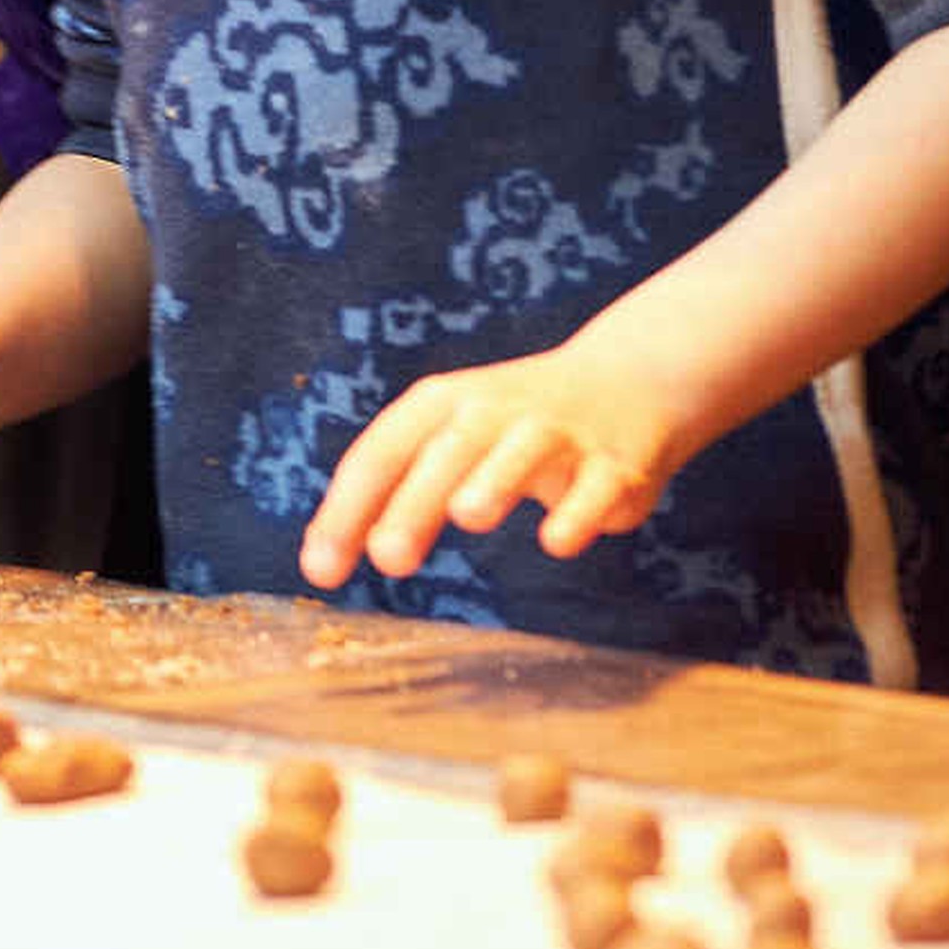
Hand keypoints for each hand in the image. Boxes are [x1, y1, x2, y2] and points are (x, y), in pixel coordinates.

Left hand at [298, 330, 696, 587]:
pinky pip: (595, 486)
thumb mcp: (449, 435)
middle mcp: (493, 410)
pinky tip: (556, 541)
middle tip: (387, 558)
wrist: (628, 380)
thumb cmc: (511, 424)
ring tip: (466, 515)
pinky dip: (577, 511)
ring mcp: (556, 432)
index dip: (347, 509)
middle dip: (414, 504)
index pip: (381, 453)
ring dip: (493, 480)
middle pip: (445, 454)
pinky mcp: (614, 463)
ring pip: (520, 451)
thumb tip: (329, 550)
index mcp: (440, 404)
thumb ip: (397, 487)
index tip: (320, 568)